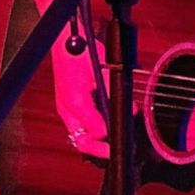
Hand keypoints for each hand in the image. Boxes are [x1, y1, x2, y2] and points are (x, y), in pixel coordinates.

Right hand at [53, 38, 108, 158]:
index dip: (107, 143)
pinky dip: (90, 133)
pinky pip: (77, 127)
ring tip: (111, 146)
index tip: (119, 146)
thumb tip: (130, 111)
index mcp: (76, 102)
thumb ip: (115, 93)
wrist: (63, 41)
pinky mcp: (67, 106)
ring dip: (94, 144)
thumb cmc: (80, 52)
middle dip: (98, 151)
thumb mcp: (102, 71)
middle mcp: (68, 109)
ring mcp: (66, 109)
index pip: (93, 132)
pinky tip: (104, 132)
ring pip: (79, 137)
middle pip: (81, 141)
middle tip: (115, 153)